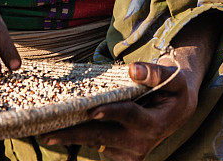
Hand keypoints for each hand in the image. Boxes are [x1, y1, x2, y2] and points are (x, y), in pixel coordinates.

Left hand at [38, 60, 197, 160]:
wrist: (177, 110)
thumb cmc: (173, 89)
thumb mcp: (173, 77)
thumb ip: (156, 73)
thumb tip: (133, 69)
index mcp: (153, 123)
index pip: (129, 117)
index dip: (112, 113)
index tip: (93, 110)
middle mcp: (139, 143)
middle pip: (102, 136)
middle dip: (75, 134)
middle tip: (48, 132)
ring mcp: (128, 151)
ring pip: (94, 142)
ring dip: (70, 138)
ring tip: (45, 132)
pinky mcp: (118, 152)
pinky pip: (95, 143)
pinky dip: (77, 136)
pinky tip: (57, 129)